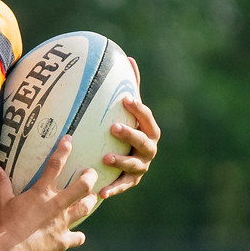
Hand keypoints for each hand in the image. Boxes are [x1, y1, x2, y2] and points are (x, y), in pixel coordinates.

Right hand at [0, 138, 97, 250]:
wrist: (9, 250)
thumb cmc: (5, 224)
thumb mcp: (3, 202)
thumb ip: (2, 184)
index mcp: (42, 192)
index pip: (55, 165)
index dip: (63, 150)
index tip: (69, 139)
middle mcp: (57, 204)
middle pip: (82, 186)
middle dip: (90, 177)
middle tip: (91, 174)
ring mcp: (63, 222)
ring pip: (85, 208)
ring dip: (90, 202)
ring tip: (92, 198)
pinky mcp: (63, 240)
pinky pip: (78, 237)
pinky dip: (78, 237)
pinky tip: (78, 236)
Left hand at [97, 70, 159, 202]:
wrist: (124, 159)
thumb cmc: (124, 128)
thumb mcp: (127, 110)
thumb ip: (130, 87)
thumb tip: (128, 57)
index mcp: (149, 129)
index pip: (147, 117)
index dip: (138, 109)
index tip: (125, 99)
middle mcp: (149, 149)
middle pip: (144, 141)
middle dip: (131, 134)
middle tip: (113, 127)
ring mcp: (141, 167)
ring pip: (134, 165)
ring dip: (121, 161)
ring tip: (105, 157)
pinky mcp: (131, 182)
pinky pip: (122, 186)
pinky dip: (113, 190)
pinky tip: (100, 193)